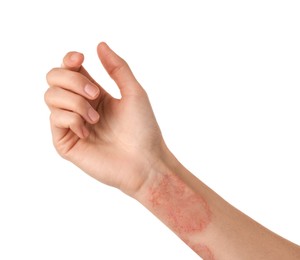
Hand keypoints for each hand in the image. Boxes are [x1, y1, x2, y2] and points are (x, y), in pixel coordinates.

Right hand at [45, 42, 164, 195]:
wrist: (145, 162)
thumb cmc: (143, 129)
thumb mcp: (134, 92)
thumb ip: (117, 68)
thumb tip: (99, 44)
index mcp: (94, 94)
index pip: (70, 69)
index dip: (69, 59)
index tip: (80, 58)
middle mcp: (80, 107)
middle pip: (54, 78)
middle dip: (73, 80)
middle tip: (95, 95)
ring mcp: (71, 125)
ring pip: (51, 96)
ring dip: (75, 102)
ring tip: (95, 119)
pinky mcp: (66, 142)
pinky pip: (55, 119)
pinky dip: (71, 119)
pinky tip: (88, 132)